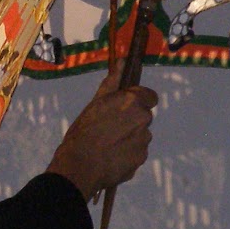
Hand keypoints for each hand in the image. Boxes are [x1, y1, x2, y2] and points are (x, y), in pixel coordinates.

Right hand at [45, 68, 157, 199]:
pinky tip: (111, 156)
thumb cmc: (83, 132)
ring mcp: (144, 141)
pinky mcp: (141, 160)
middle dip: (131, 119)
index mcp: (133, 102)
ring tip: (108, 144)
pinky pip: (137, 152)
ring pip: (140, 135)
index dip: (137, 100)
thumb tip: (122, 61)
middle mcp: (143, 120)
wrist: (79, 167)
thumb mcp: (94, 104)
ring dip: (129, 137)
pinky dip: (127, 153)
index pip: (150, 96)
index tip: (123, 107)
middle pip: (143, 116)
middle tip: (110, 127)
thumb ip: (112, 83)